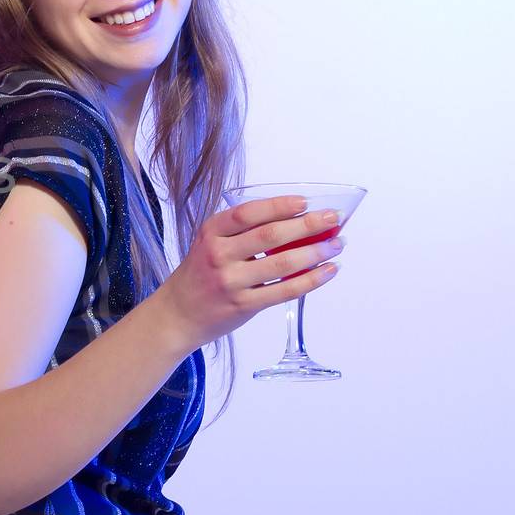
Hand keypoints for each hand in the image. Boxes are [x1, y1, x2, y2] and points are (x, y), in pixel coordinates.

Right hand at [152, 194, 345, 348]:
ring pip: (282, 263)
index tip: (305, 201)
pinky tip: (328, 270)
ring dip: (315, 251)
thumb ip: (242, 233)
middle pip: (269, 235)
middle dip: (307, 224)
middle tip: (332, 218)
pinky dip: (311, 280)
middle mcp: (218, 254)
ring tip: (336, 244)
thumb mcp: (210, 244)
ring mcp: (230, 281)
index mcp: (210, 233)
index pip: (247, 213)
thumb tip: (295, 221)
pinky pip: (285, 290)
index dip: (279, 205)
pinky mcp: (243, 305)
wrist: (178, 314)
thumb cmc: (201, 275)